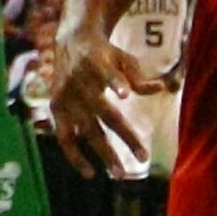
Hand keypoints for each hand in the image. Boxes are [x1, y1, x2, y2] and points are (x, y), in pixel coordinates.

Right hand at [48, 20, 151, 178]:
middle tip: (144, 158)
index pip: (107, 74)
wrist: (70, 41)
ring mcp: (66, 97)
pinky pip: (64, 137)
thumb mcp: (122, 57)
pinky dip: (74, 156)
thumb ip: (137, 76)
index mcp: (96, 63)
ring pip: (86, 129)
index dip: (115, 82)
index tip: (126, 94)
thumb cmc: (104, 53)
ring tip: (120, 174)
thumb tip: (159, 89)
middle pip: (104, 111)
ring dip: (103, 152)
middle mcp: (79, 81)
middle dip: (124, 135)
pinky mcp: (57, 108)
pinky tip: (90, 173)